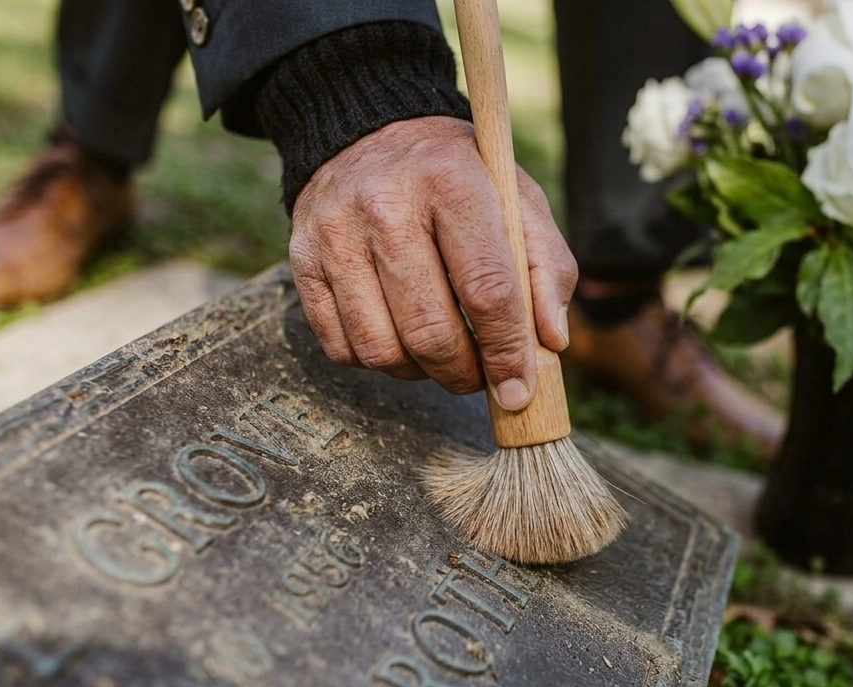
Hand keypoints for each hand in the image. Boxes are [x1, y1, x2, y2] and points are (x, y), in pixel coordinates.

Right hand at [288, 116, 576, 409]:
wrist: (370, 132)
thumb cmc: (457, 178)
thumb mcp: (516, 199)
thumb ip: (546, 268)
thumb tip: (549, 343)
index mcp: (450, 182)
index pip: (486, 289)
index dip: (506, 351)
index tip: (518, 389)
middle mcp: (385, 205)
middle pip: (429, 331)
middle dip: (463, 374)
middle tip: (480, 378)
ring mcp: (336, 234)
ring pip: (380, 350)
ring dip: (419, 373)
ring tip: (441, 356)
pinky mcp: (302, 259)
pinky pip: (340, 347)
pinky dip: (376, 361)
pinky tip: (399, 337)